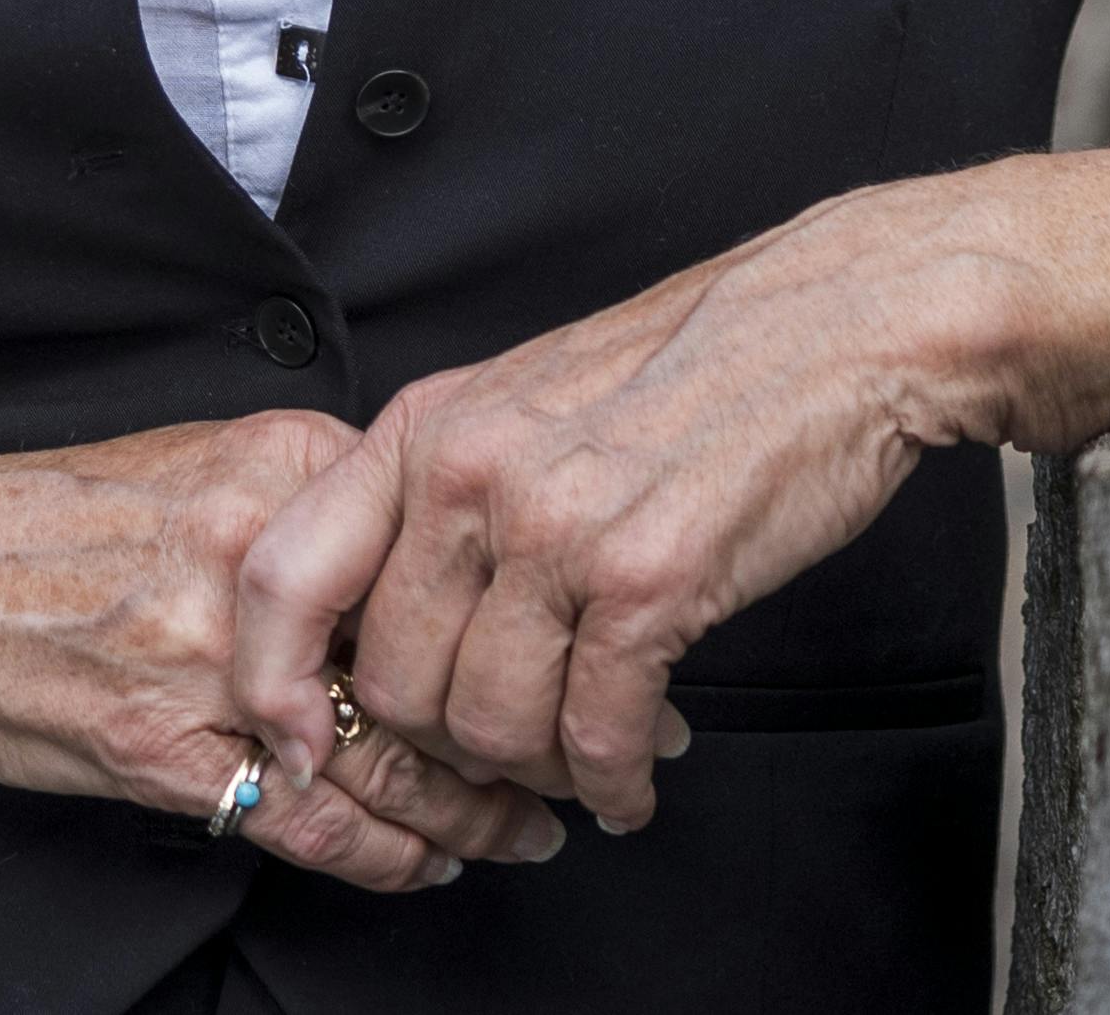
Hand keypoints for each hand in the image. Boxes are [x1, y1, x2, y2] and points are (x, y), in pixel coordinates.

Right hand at [0, 408, 565, 891]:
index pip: (446, 541)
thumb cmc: (52, 524)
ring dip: (482, 803)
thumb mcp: (197, 463)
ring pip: (391, 749)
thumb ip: (312, 497)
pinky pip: (314, 822)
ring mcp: (214, 659)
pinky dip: (388, 854)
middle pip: (439, 653)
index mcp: (277, 465)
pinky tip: (434, 864)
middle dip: (538, 713)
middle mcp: (259, 556)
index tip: (607, 627)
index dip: (536, 602)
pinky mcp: (172, 748)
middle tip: (619, 743)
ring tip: (541, 823)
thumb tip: (432, 535)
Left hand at [221, 125, 1109, 836]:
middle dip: (451, 748)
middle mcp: (470, 473)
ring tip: (586, 757)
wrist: (835, 328)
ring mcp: (557, 525)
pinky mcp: (652, 577)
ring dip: (541, 771)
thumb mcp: (520, 405)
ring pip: (490, 727)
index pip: (281, 575)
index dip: (274, 685)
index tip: (304, 748)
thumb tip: (387, 636)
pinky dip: (616, 781)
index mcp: (423, 428)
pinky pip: (598, 733)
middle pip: (394, 687)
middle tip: (512, 755)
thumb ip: (441, 504)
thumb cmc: (685, 375)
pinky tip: (636, 778)